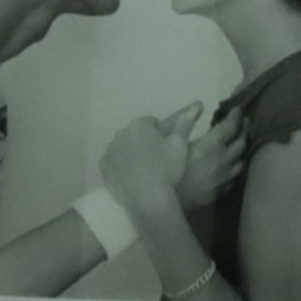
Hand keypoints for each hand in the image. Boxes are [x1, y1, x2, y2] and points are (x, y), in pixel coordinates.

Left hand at [94, 113, 188, 234]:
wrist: (148, 197)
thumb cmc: (167, 168)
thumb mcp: (180, 144)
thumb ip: (185, 123)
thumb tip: (197, 103)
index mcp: (140, 125)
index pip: (150, 122)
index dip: (160, 133)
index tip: (166, 147)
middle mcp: (121, 134)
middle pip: (135, 134)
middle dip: (143, 141)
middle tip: (156, 159)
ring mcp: (110, 151)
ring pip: (122, 147)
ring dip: (131, 153)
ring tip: (144, 169)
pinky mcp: (103, 167)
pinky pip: (113, 162)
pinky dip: (120, 166)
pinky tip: (131, 176)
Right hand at [141, 98, 242, 212]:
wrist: (161, 201)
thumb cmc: (164, 168)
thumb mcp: (171, 141)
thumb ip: (184, 121)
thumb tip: (198, 105)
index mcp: (211, 145)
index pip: (230, 126)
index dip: (235, 116)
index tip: (237, 109)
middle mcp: (223, 160)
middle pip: (241, 142)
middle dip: (244, 129)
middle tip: (245, 121)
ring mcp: (224, 178)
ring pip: (241, 160)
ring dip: (243, 148)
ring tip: (242, 142)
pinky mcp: (219, 191)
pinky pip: (234, 177)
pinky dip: (235, 167)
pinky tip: (231, 166)